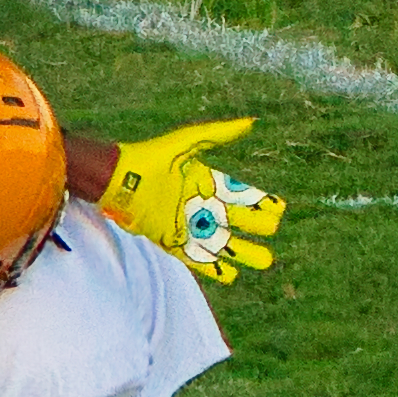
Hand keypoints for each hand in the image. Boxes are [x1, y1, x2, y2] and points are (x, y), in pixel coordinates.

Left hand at [101, 118, 283, 284]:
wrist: (118, 180)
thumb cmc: (150, 158)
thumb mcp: (186, 143)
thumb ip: (217, 134)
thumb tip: (250, 122)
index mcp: (204, 181)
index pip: (238, 194)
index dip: (258, 202)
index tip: (279, 208)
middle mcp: (198, 204)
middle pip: (235, 220)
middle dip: (255, 227)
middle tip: (273, 231)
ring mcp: (187, 225)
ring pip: (221, 243)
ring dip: (242, 253)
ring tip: (264, 261)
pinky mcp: (172, 242)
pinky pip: (198, 258)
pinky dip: (214, 267)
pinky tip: (232, 274)